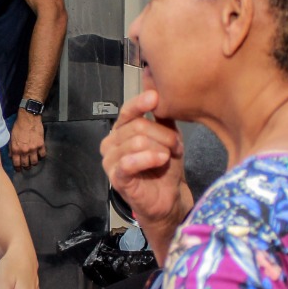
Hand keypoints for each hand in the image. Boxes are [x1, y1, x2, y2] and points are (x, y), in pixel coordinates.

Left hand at [9, 111, 45, 170]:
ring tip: (33, 162)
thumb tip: (11, 156)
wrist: (28, 118)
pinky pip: (42, 155)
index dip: (18, 168)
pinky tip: (39, 155)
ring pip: (35, 162)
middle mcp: (24, 151)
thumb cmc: (18, 127)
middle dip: (26, 167)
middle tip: (26, 166)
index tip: (19, 170)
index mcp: (16, 149)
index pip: (16, 164)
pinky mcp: (41, 145)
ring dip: (33, 163)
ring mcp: (34, 149)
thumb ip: (11, 148)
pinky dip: (41, 156)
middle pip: (26, 164)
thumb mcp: (11, 137)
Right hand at [101, 91, 188, 228]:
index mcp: (121, 130)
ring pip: (136, 142)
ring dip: (160, 148)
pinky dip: (147, 158)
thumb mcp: (167, 136)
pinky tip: (161, 159)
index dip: (140, 103)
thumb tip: (157, 90)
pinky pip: (129, 162)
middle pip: (137, 126)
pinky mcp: (116, 178)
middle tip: (177, 146)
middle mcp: (111, 142)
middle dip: (163, 134)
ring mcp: (110, 161)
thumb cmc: (164, 167)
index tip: (155, 97)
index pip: (127, 111)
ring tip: (170, 156)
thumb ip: (161, 116)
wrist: (167, 198)